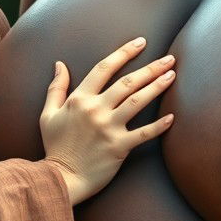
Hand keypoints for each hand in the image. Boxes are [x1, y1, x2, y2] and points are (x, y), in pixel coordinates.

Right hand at [40, 37, 174, 204]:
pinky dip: (159, 126)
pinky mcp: (118, 147)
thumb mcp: (48, 114)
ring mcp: (108, 128)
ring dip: (157, 87)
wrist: (60, 178)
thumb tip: (60, 64)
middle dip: (150, 68)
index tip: (141, 43)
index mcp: (80, 99)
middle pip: (127, 82)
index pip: (104, 68)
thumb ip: (56, 88)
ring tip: (172, 76)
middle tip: (169, 59)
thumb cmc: (55, 146)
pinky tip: (172, 116)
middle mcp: (96, 110)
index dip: (124, 53)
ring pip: (137, 101)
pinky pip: (143, 134)